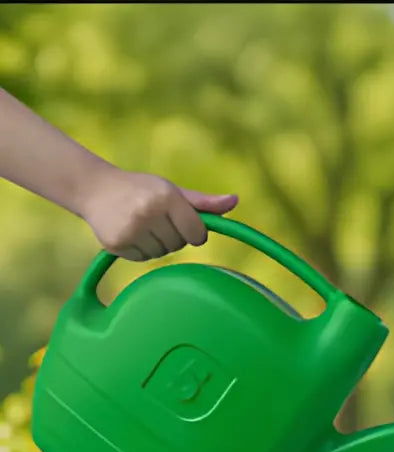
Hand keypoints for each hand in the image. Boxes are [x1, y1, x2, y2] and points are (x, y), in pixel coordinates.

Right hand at [79, 167, 238, 260]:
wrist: (94, 188)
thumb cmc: (142, 190)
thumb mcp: (172, 191)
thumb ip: (204, 202)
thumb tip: (235, 201)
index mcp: (166, 197)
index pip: (198, 233)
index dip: (194, 232)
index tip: (183, 223)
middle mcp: (149, 212)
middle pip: (179, 244)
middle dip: (173, 235)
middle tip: (155, 218)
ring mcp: (131, 229)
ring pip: (162, 253)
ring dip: (157, 244)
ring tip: (141, 224)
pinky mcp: (117, 243)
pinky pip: (143, 258)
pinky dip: (140, 250)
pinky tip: (130, 232)